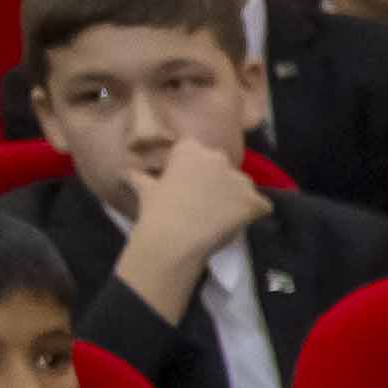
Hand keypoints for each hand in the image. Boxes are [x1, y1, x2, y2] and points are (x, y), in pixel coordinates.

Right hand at [119, 127, 275, 279]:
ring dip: (237, 198)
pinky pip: (261, 206)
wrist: (174, 238)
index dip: (195, 172)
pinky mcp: (254, 201)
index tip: (188, 188)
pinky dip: (254, 214)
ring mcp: (240, 179)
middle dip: (218, 182)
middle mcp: (218, 157)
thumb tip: (126, 171)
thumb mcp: (144, 188)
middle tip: (204, 204)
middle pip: (224, 168)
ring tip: (221, 217)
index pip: (199, 153)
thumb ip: (140, 176)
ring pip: (244, 186)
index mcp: (191, 149)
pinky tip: (240, 224)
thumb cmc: (156, 211)